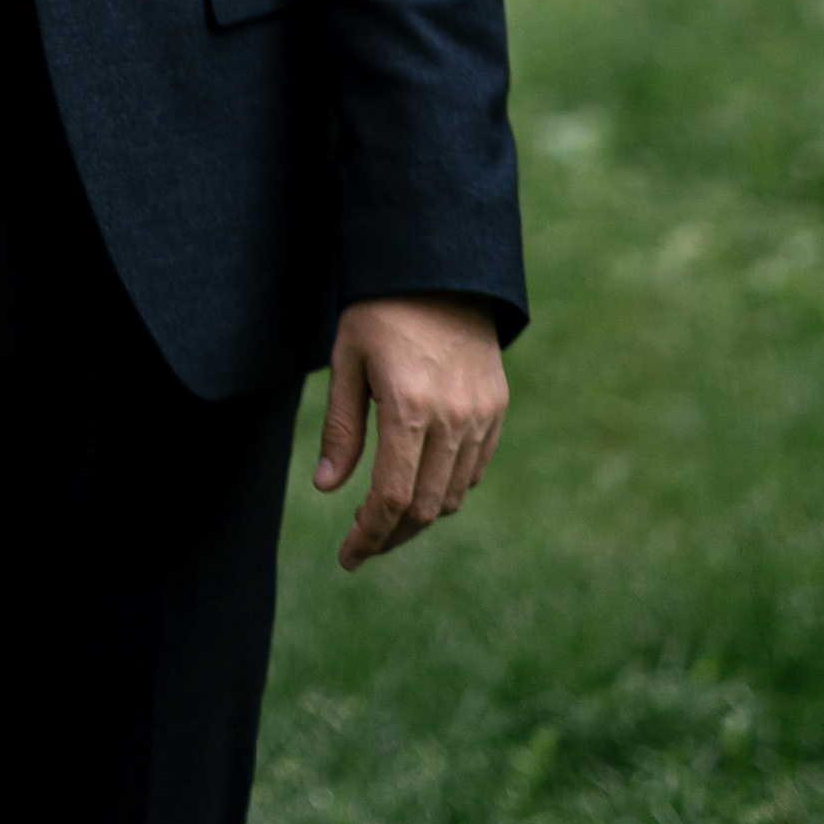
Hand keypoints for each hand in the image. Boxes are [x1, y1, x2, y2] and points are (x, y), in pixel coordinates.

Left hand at [314, 292, 506, 570]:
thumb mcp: (347, 359)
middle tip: (361, 545)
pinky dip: (446, 489)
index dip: (369, 535)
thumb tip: (328, 489)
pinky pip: (473, 470)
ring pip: (452, 496)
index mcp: (410, 408)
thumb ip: (342, 428)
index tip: (347, 556)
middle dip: (390, 536)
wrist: (440, 267)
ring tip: (385, 518)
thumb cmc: (380, 308)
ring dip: (419, 517)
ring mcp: (480, 416)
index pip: (393, 499)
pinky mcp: (495, 409)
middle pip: (425, 509)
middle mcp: (453, 420)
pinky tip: (419, 484)